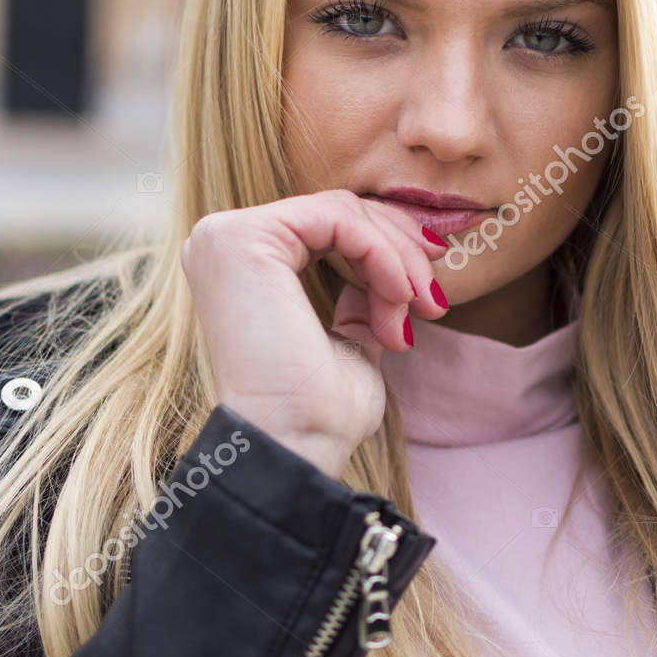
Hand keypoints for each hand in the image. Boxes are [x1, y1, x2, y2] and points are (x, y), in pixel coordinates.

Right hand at [181, 189, 449, 477]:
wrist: (295, 445)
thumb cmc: (319, 411)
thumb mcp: (350, 340)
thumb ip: (360, 299)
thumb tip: (391, 273)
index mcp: (241, 266)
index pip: (328, 225)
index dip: (389, 245)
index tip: (432, 287)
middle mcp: (221, 242)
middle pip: (338, 212)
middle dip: (401, 249)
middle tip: (435, 298)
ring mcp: (226, 236)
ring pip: (344, 212)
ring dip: (397, 262)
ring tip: (416, 311)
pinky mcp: (243, 238)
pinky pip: (339, 219)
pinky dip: (382, 255)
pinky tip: (398, 299)